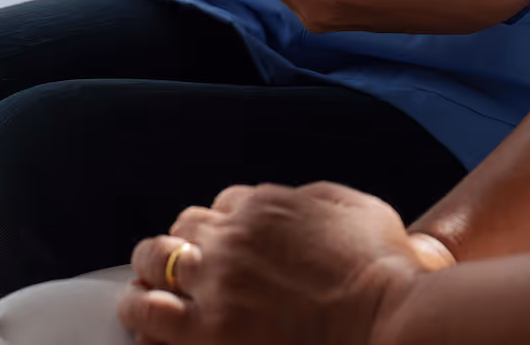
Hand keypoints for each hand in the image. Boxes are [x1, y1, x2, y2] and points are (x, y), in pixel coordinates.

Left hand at [118, 183, 449, 344]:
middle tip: (176, 265)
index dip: (221, 226)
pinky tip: (142, 321)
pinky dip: (141, 316)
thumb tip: (285, 200)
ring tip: (140, 291)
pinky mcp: (210, 335)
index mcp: (264, 204)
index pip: (221, 205)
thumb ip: (310, 198)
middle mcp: (232, 239)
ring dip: (147, 275)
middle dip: (177, 245)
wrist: (389, 320)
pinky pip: (152, 320)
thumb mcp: (353, 206)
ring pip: (154, 266)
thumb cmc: (381, 268)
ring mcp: (217, 288)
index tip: (224, 244)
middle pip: (180, 230)